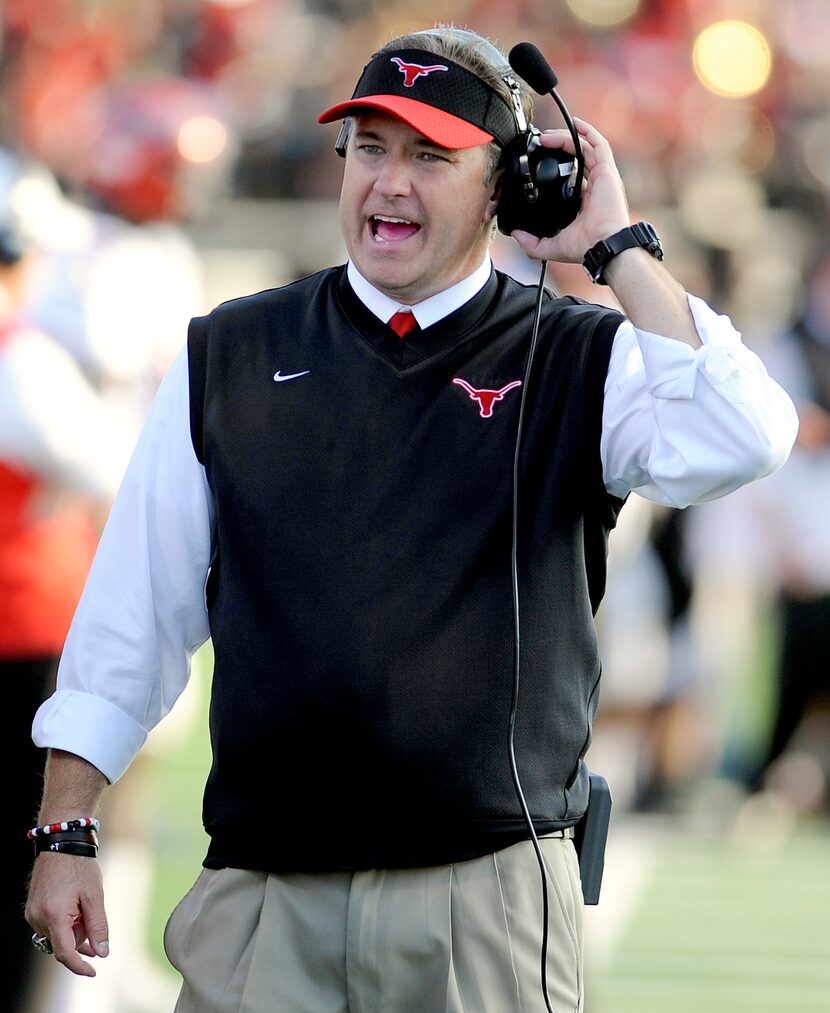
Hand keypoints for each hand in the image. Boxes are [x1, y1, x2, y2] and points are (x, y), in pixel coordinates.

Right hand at [26, 852, 108, 976]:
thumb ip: (98, 926)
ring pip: (56, 936)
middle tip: (93, 921)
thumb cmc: (79, 866)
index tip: (93, 972)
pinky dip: (63, 924)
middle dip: (80, 939)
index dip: (79, 966)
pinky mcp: (32, 908)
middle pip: (62, 944)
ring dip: (72, 931)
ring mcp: (32, 913)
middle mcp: (38, 917)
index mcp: (54, 915)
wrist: (61, 843)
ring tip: (85, 911)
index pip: (65, 953)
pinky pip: (49, 926)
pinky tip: (75, 911)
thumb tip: (103, 952)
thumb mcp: (95, 896)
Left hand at [511, 117, 630, 263]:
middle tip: (540, 142)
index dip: (557, 166)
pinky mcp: (607, 171)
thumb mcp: (551, 247)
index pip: (572, 176)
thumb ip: (532, 244)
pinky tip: (573, 124)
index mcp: (585, 200)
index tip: (540, 162)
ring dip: (566, 138)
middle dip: (559, 146)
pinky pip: (598, 144)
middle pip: (577, 158)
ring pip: (585, 148)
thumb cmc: (585, 247)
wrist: (602, 245)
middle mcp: (595, 186)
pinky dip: (587, 132)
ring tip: (547, 135)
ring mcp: (602, 177)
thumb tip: (515, 235)